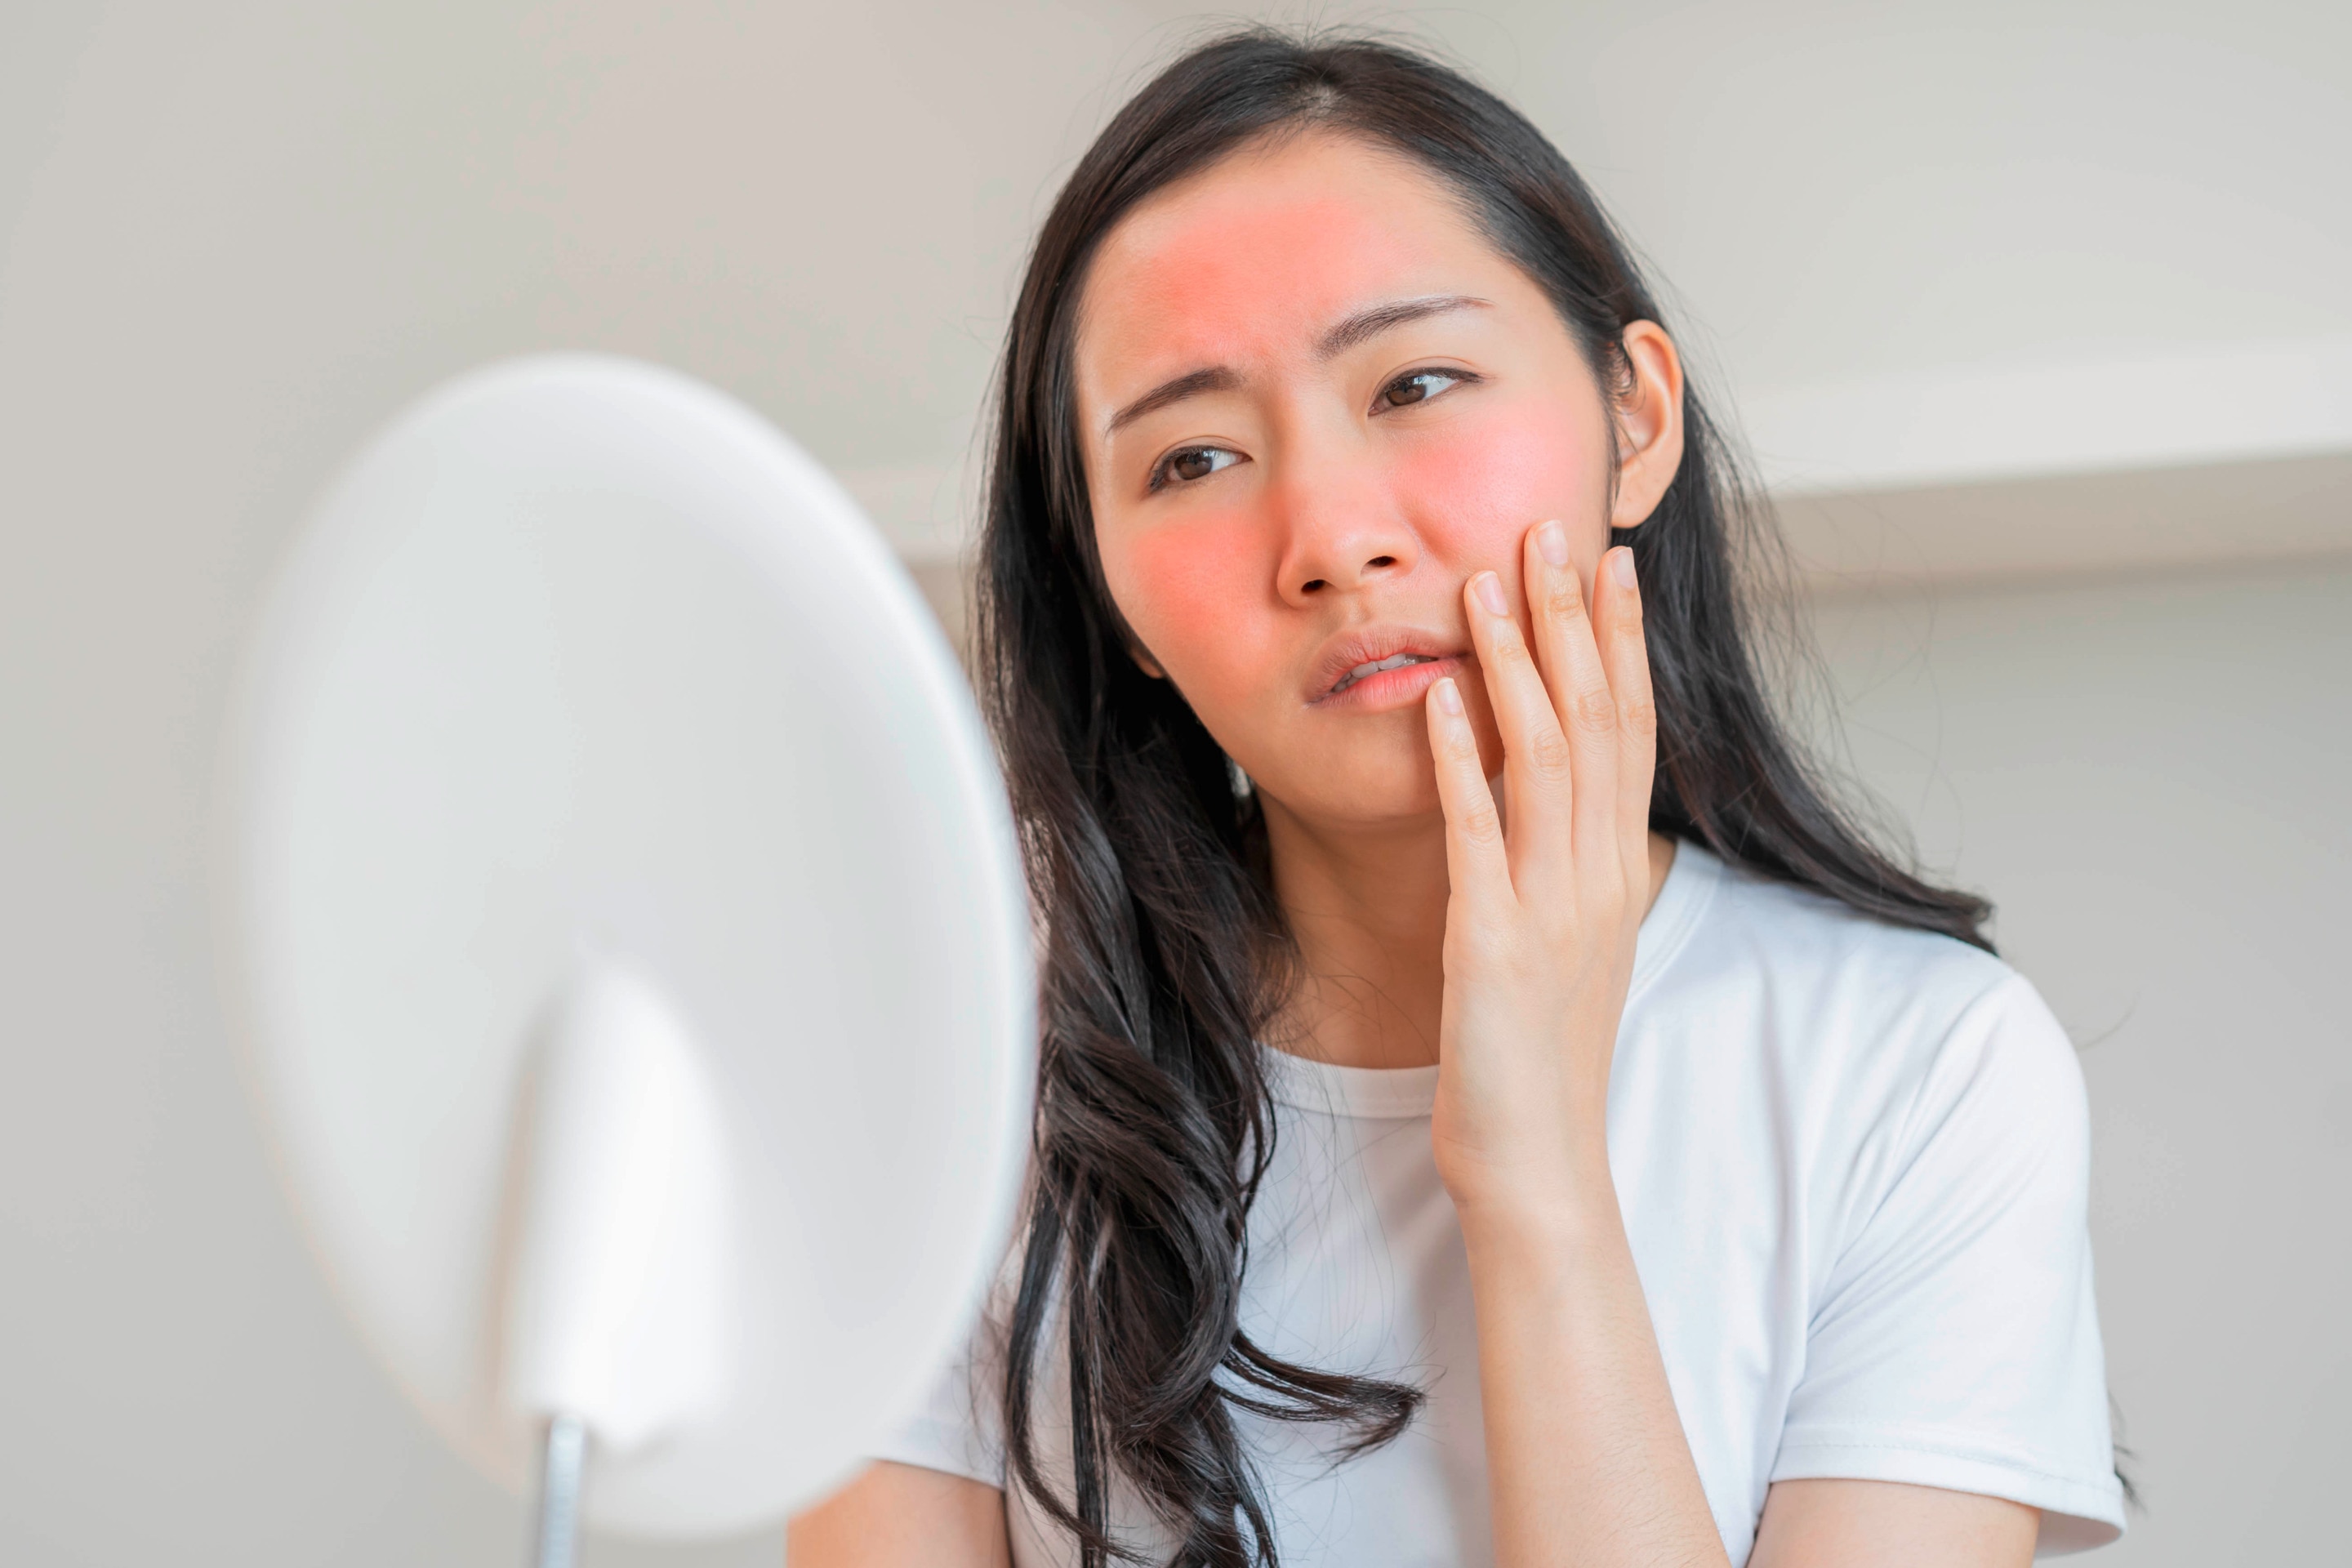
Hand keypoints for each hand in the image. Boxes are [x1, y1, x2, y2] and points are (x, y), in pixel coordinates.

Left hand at [1423, 522, 1656, 1217]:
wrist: (1539, 1163)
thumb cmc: (1541, 1055)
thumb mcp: (1569, 940)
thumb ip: (1567, 863)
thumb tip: (1555, 795)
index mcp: (1617, 871)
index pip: (1630, 730)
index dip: (1619, 641)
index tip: (1606, 559)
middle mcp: (1597, 876)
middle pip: (1597, 721)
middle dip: (1573, 621)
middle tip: (1550, 529)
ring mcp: (1551, 908)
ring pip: (1544, 759)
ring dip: (1517, 665)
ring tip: (1489, 584)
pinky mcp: (1494, 946)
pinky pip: (1477, 835)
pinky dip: (1460, 760)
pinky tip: (1438, 697)